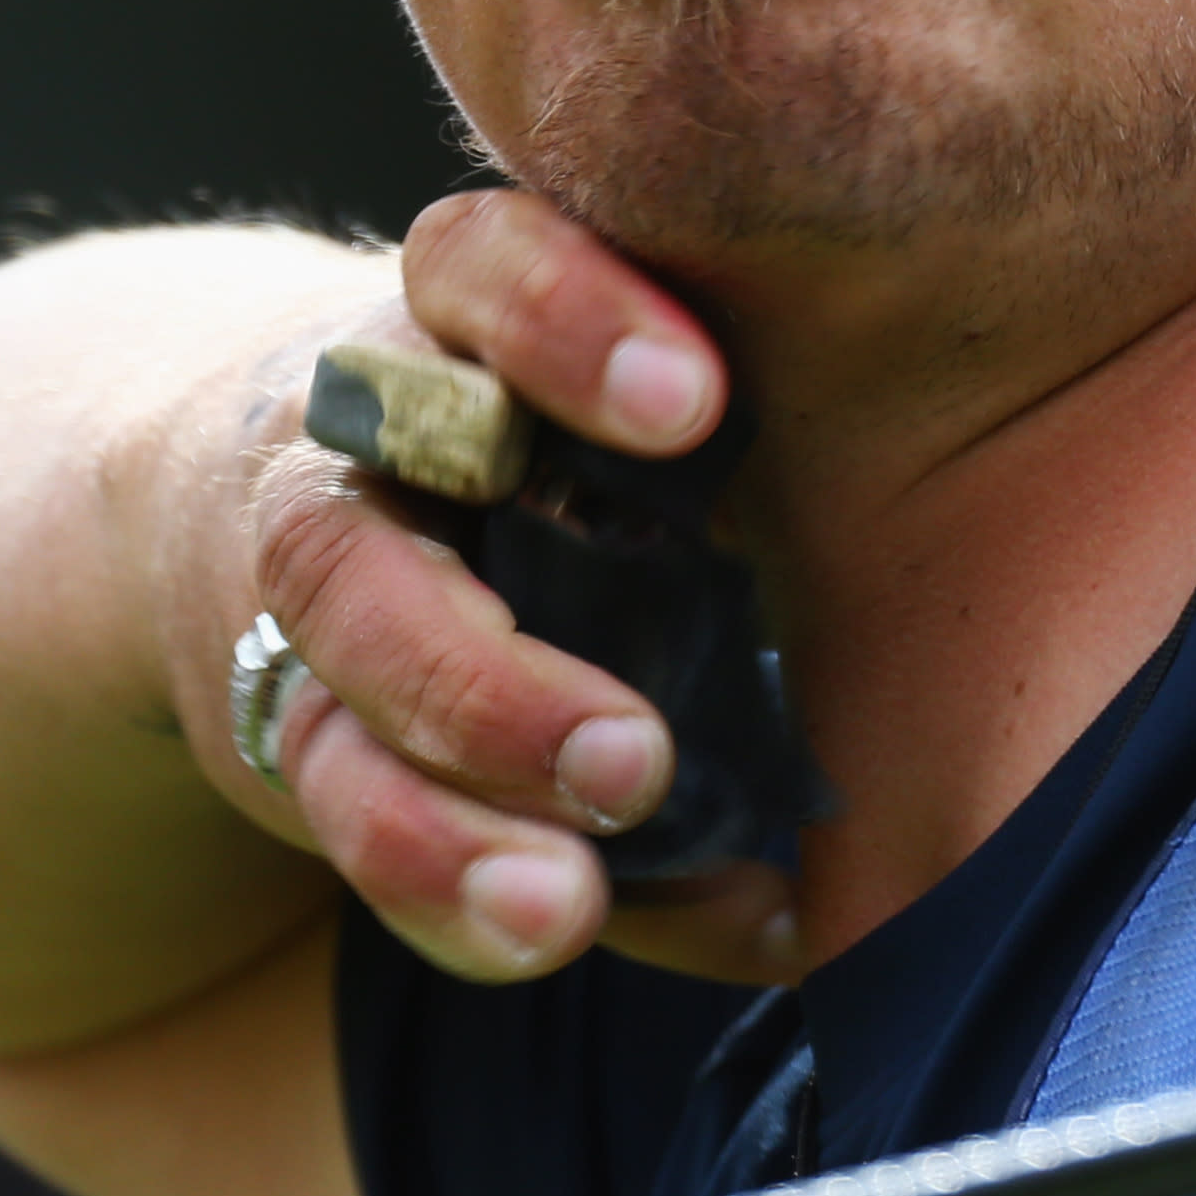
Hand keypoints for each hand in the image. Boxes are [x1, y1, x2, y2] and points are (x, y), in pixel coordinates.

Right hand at [204, 192, 800, 985]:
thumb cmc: (562, 430)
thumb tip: (904, 627)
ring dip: (445, 824)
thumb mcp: (625, 387)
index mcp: (465, 322)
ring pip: (326, 712)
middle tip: (632, 763)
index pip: (481, 269)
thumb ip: (723, 467)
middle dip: (483, 677)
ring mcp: (317, 598)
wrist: (301, 478)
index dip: (565, 325)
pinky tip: (575, 926)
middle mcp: (359, 454)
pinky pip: (346, 811)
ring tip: (565, 907)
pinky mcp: (292, 724)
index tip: (695, 410)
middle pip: (348, 547)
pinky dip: (460, 892)